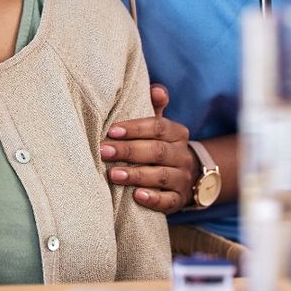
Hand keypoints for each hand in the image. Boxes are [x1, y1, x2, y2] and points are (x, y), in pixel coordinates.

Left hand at [99, 84, 197, 213]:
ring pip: (161, 176)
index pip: (158, 127)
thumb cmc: (160, 145)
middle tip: (104, 151)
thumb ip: (155, 108)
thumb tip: (157, 90)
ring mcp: (182, 179)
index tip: (112, 130)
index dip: (135, 128)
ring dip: (137, 175)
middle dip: (129, 151)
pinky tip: (136, 196)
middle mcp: (182, 155)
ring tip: (113, 174)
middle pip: (157, 151)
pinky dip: (153, 199)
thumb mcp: (159, 126)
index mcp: (177, 133)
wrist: (186, 176)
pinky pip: (168, 201)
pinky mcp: (178, 200)